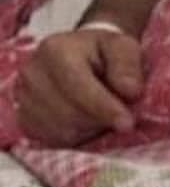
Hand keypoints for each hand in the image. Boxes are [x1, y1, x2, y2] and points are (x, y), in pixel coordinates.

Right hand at [14, 27, 143, 145]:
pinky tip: (87, 120)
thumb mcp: (124, 47)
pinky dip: (76, 136)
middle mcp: (32, 73)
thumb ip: (128, 65)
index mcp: (55, 50)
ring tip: (102, 112)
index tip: (127, 123)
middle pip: (69, 113)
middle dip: (100, 118)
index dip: (104, 108)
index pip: (78, 86)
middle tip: (121, 112)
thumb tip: (130, 90)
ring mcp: (23, 97)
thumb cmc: (105, 52)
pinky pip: (53, 140)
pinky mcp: (24, 118)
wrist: (82, 55)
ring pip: (61, 130)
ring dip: (90, 128)